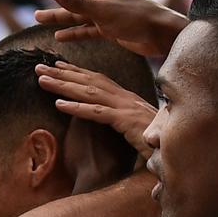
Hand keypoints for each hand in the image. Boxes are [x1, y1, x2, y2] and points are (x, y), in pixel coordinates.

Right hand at [25, 0, 186, 56]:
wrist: (160, 34)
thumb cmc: (135, 18)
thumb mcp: (102, 10)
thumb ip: (76, 1)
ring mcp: (104, 13)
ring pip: (75, 13)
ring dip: (56, 14)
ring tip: (37, 17)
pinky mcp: (109, 29)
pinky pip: (85, 29)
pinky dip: (72, 32)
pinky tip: (59, 36)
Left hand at [36, 61, 156, 158]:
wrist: (178, 151)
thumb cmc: (159, 142)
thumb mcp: (138, 127)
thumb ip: (123, 120)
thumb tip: (112, 120)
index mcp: (126, 98)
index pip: (98, 80)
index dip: (76, 71)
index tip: (57, 66)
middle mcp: (125, 98)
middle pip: (89, 81)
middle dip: (63, 73)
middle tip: (39, 67)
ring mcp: (125, 108)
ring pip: (89, 93)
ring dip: (63, 85)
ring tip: (42, 80)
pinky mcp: (126, 121)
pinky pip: (97, 113)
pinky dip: (77, 107)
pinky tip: (58, 104)